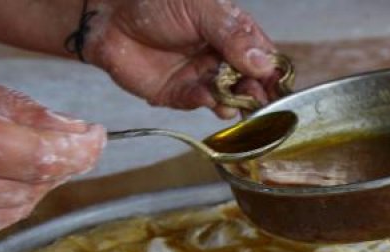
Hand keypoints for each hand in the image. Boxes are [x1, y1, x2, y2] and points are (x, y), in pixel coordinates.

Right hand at [0, 71, 104, 251]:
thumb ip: (22, 111)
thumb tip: (78, 133)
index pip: (39, 156)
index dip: (78, 150)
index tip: (95, 139)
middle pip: (35, 186)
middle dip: (54, 164)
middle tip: (54, 143)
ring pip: (19, 210)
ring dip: (26, 186)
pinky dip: (0, 206)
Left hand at [85, 0, 278, 117]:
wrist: (109, 18)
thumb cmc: (154, 3)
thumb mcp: (200, 8)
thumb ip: (232, 34)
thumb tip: (262, 61)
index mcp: (232, 32)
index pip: (263, 55)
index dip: (273, 71)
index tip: (280, 85)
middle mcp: (221, 57)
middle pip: (250, 81)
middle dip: (257, 91)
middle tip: (259, 98)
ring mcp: (202, 77)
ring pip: (229, 96)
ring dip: (235, 101)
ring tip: (236, 101)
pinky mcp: (181, 94)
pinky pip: (201, 102)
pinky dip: (208, 103)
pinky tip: (209, 98)